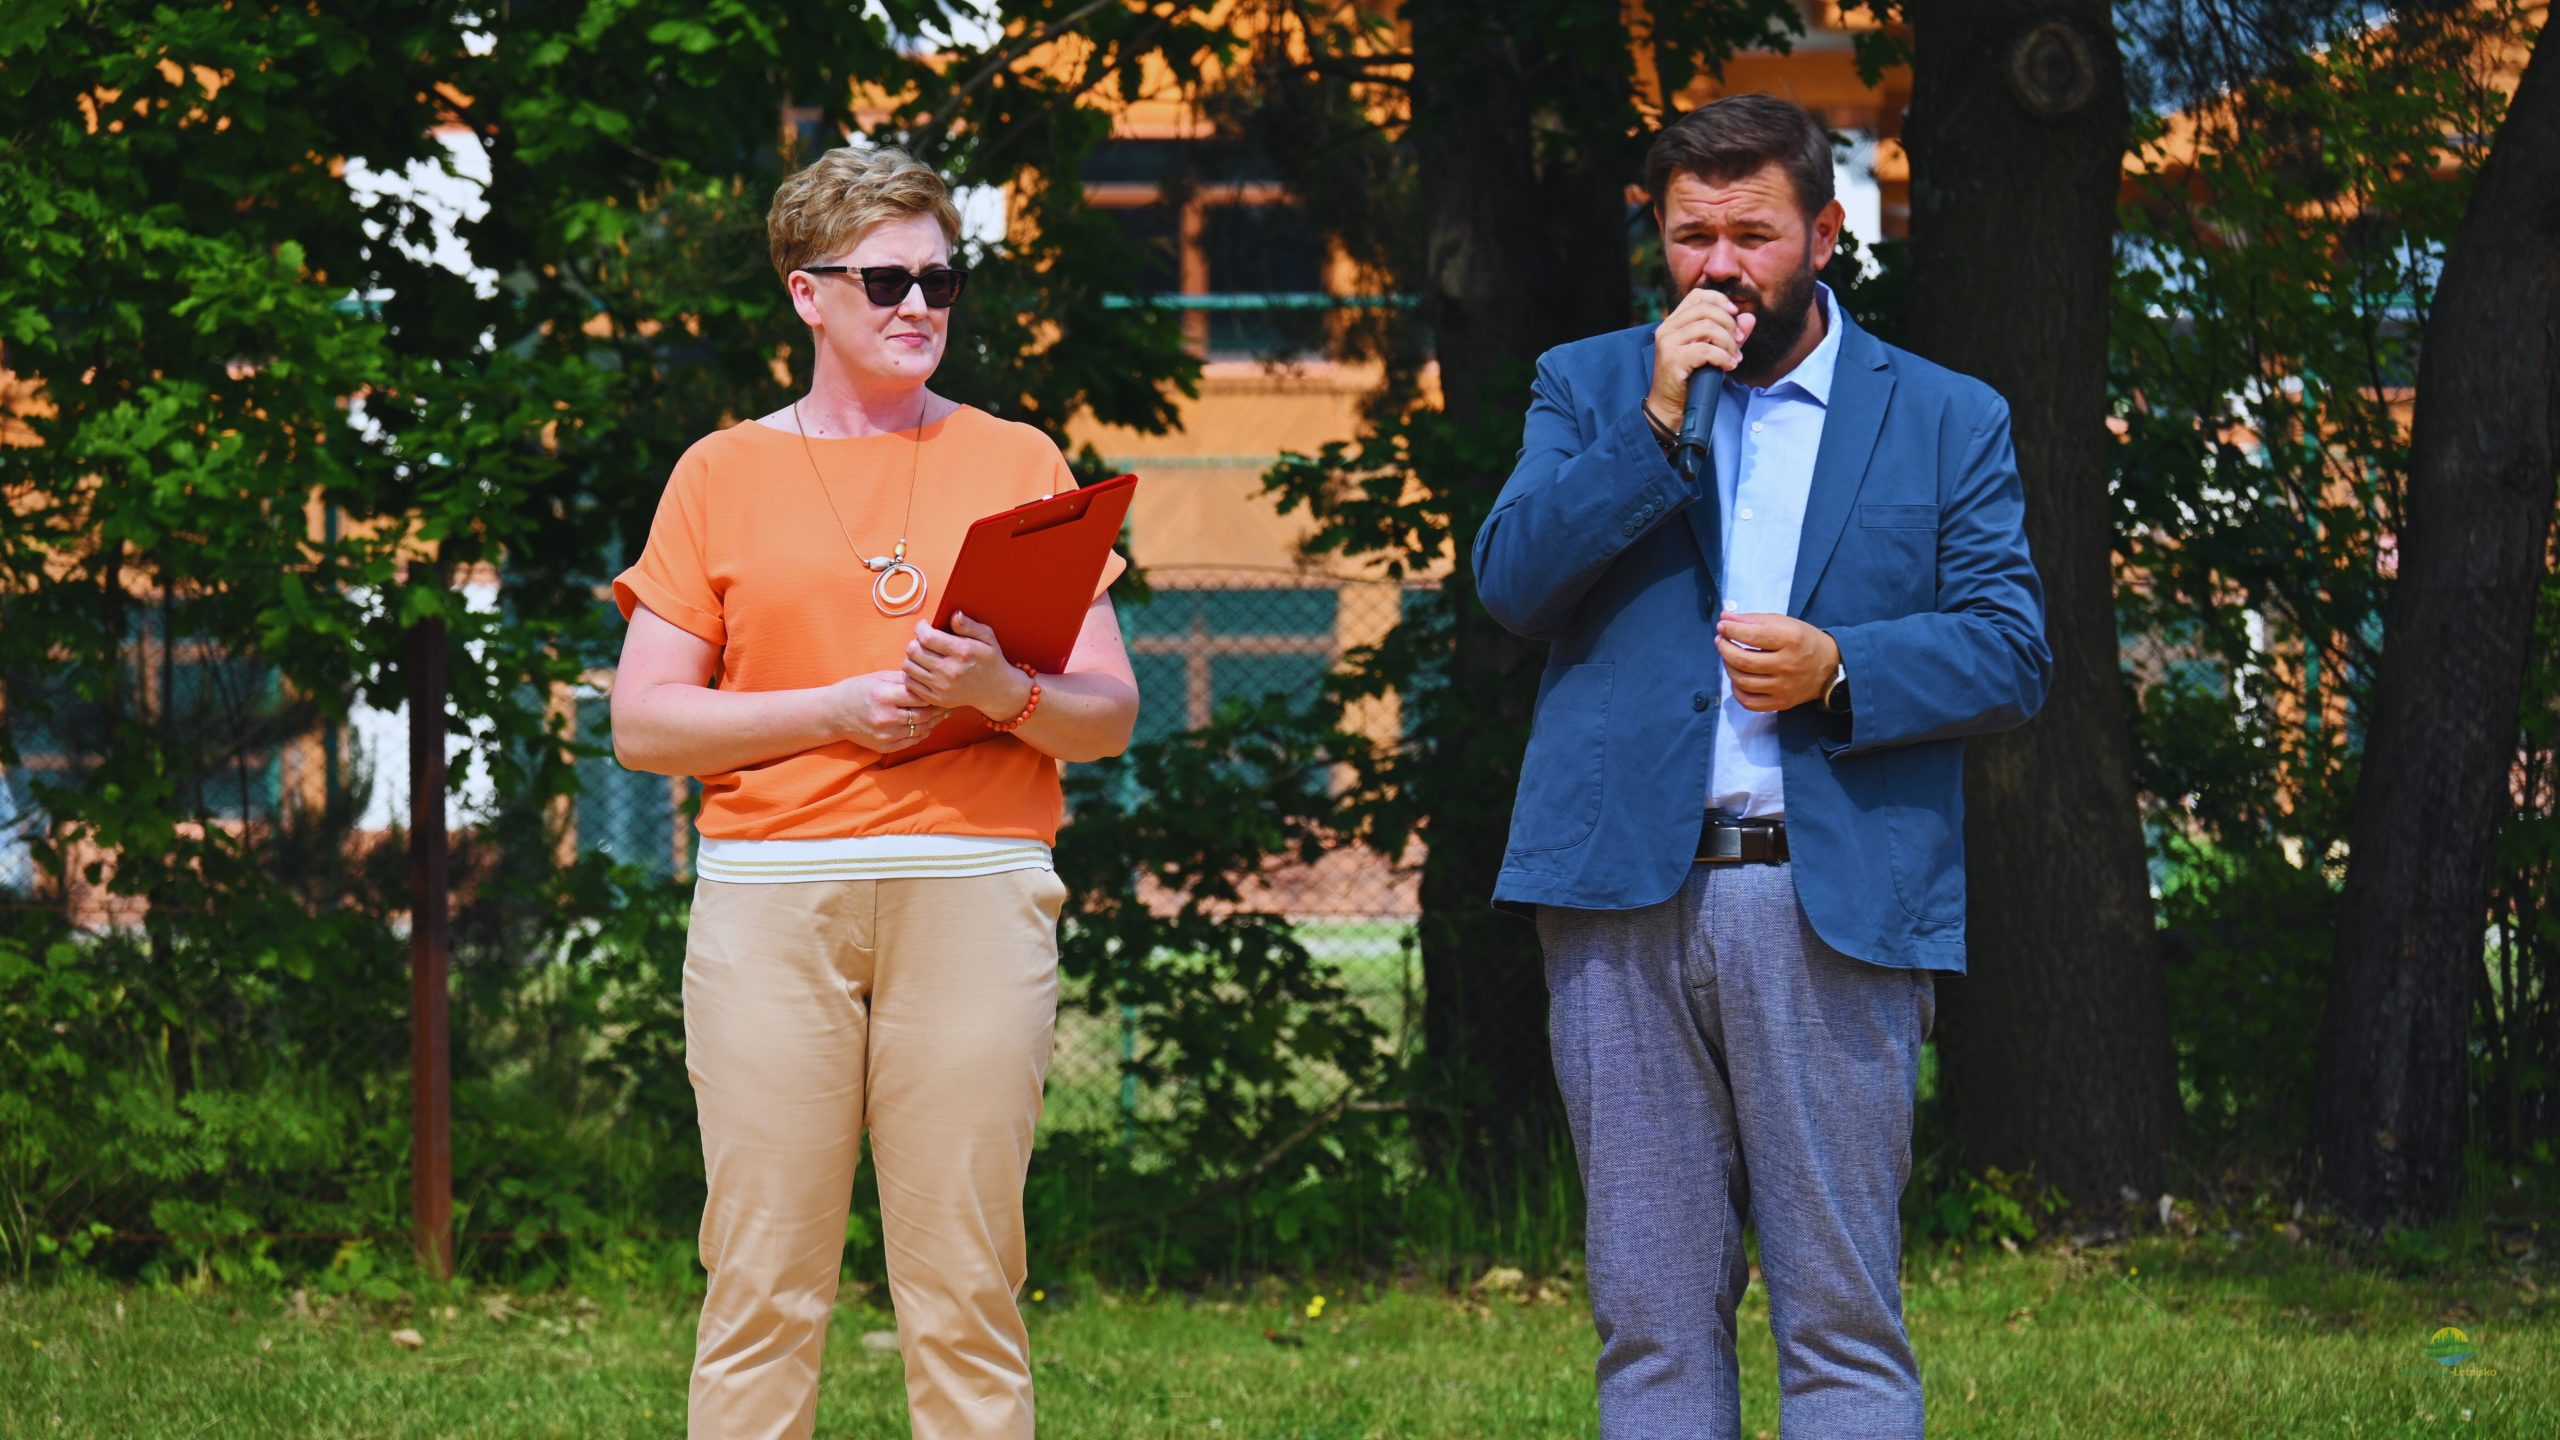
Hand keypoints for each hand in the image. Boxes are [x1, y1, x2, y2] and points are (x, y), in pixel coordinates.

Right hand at [827, 671, 947, 751]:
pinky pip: (912, 741)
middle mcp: (885, 717)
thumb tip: (930, 678)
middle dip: (938, 709)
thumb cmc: (858, 690)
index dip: (933, 693)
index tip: (943, 689)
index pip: (919, 695)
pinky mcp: (884, 747)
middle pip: (923, 715)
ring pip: (921, 730)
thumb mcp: (879, 678)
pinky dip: (922, 733)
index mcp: (884, 696)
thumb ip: (904, 679)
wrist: (833, 714)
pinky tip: (927, 725)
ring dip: (934, 722)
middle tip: (948, 702)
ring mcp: (885, 735)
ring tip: (942, 714)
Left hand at [903, 610, 1033, 716]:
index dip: (921, 627)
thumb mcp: (987, 638)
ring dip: (912, 657)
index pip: (927, 637)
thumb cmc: (990, 660)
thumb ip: (969, 625)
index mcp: (962, 652)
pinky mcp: (935, 698)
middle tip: (924, 641)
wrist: (995, 690)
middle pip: (913, 650)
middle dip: (915, 641)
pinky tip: (923, 669)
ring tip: (923, 654)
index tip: (925, 626)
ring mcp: (941, 687)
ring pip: (908, 666)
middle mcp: (950, 671)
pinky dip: (912, 674)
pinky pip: (910, 683)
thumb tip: (954, 615)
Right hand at [1647, 288, 1756, 432]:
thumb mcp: (1713, 351)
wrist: (1670, 405)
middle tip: (1739, 342)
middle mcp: (1667, 327)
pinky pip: (1706, 350)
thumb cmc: (1690, 378)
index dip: (1719, 299)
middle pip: (1706, 310)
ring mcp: (1668, 342)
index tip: (1734, 313)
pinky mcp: (1672, 358)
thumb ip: (1730, 334)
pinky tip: (1728, 366)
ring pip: (1707, 327)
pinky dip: (1723, 357)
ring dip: (1728, 342)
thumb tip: (1750, 318)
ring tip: (1734, 357)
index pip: (1697, 295)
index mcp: (1674, 321)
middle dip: (1729, 324)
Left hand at [1714, 613, 1839, 712]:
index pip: (1752, 636)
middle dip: (1725, 649)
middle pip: (1743, 661)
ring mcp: (1784, 687)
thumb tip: (1724, 618)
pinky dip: (1737, 690)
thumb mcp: (1785, 623)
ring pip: (1743, 682)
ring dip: (1728, 667)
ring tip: (1728, 657)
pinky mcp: (1781, 702)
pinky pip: (1749, 702)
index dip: (1732, 630)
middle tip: (1721, 640)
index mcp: (1791, 640)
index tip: (1722, 626)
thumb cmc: (1804, 641)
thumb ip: (1754, 620)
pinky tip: (1738, 678)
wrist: (1830, 667)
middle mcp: (1787, 665)